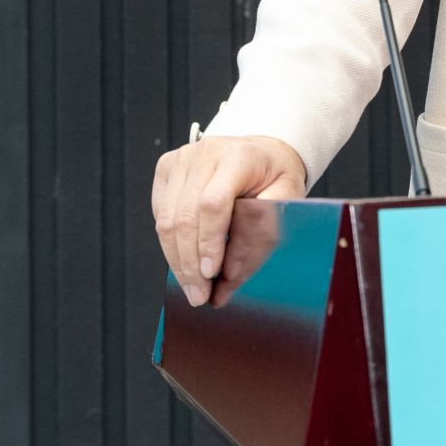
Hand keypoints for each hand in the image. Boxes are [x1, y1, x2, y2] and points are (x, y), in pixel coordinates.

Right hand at [150, 134, 306, 306]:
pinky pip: (159, 214)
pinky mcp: (166, 168)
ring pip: (166, 220)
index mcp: (239, 157)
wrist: (261, 151)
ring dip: (176, 260)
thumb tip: (230, 275)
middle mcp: (205, 153)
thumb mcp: (285, 198)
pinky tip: (185, 259)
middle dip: (189, 263)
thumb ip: (261, 233)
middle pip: (184, 216)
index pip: (213, 203)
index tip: (210, 273)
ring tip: (191, 286)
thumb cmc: (274, 175)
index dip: (208, 242)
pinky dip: (170, 243)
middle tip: (199, 294)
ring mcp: (182, 159)